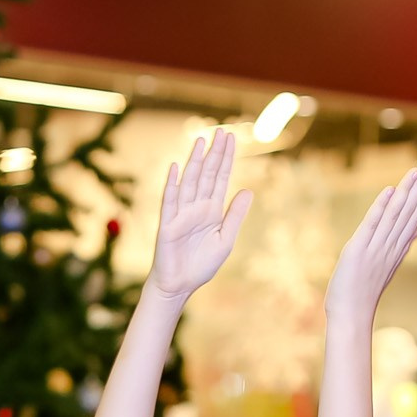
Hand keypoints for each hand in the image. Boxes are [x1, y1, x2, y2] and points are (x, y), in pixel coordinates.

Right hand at [146, 129, 253, 302]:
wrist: (179, 285)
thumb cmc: (201, 265)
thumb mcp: (225, 240)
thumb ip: (235, 215)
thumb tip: (248, 190)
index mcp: (212, 210)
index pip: (221, 178)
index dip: (226, 159)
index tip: (231, 139)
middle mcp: (197, 207)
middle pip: (207, 174)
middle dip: (214, 154)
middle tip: (221, 131)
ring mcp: (181, 213)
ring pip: (190, 182)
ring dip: (195, 162)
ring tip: (201, 142)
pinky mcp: (168, 223)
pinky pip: (170, 200)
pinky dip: (172, 184)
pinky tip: (176, 167)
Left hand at [325, 159, 416, 319]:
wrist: (351, 316)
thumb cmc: (364, 293)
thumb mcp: (386, 268)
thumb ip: (402, 248)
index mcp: (397, 249)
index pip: (416, 218)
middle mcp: (390, 246)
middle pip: (410, 213)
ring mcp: (376, 248)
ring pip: (395, 215)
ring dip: (406, 192)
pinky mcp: (358, 250)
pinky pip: (371, 226)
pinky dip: (380, 208)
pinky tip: (389, 191)